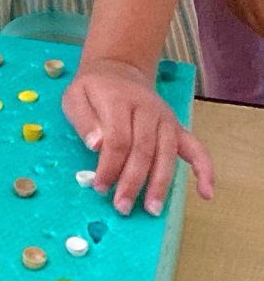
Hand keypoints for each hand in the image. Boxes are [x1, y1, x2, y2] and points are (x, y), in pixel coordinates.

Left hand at [62, 57, 214, 215]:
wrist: (118, 71)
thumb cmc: (94, 90)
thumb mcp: (75, 97)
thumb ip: (83, 120)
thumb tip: (96, 145)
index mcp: (118, 100)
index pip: (118, 138)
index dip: (110, 166)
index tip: (100, 187)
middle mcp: (146, 109)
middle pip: (143, 149)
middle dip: (133, 181)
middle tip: (122, 206)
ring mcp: (164, 118)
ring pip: (166, 153)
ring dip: (160, 183)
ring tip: (152, 209)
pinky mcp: (176, 126)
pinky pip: (195, 148)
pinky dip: (204, 170)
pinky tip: (205, 193)